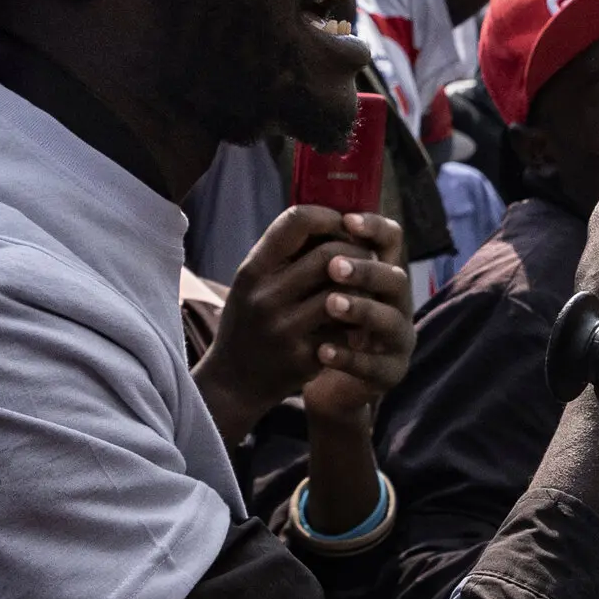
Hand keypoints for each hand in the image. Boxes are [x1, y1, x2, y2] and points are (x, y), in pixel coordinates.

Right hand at [191, 206, 390, 445]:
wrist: (233, 383)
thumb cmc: (249, 320)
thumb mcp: (252, 281)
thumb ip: (284, 251)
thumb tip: (333, 215)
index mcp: (253, 270)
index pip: (296, 221)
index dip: (328, 216)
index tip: (343, 223)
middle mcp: (265, 297)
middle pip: (329, 254)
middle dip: (356, 251)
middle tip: (366, 255)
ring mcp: (284, 329)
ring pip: (342, 292)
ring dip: (362, 286)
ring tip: (365, 285)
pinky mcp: (303, 358)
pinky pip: (345, 328)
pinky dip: (356, 320)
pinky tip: (357, 319)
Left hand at [300, 210, 412, 422]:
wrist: (330, 385)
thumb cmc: (324, 327)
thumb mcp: (321, 289)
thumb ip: (319, 258)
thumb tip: (298, 217)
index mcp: (382, 274)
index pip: (392, 239)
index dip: (374, 227)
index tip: (347, 220)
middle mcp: (398, 302)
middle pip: (396, 277)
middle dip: (365, 270)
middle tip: (333, 266)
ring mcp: (398, 339)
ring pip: (391, 320)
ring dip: (361, 309)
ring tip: (330, 305)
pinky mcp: (390, 372)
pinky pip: (375, 366)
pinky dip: (349, 357)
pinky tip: (322, 350)